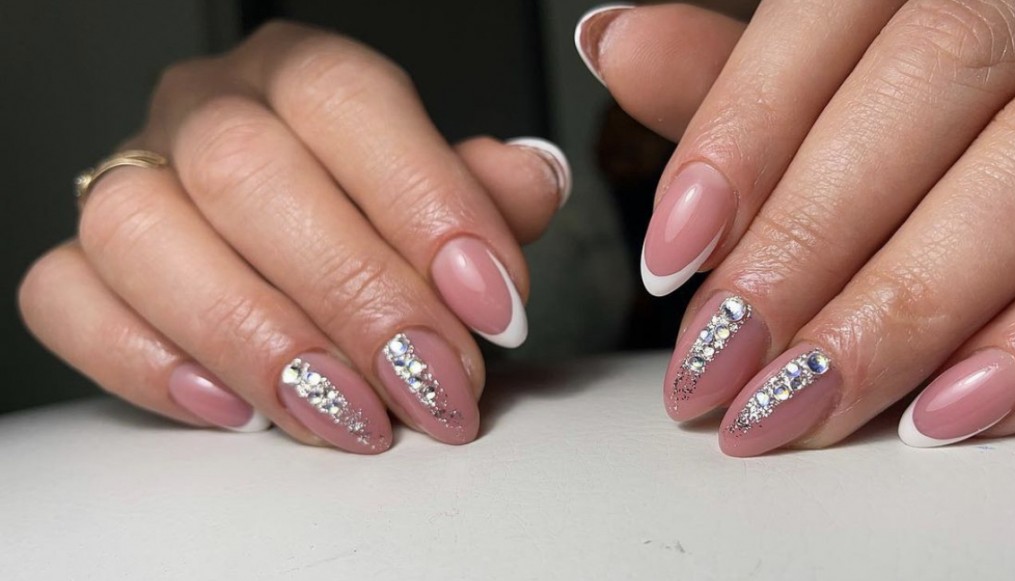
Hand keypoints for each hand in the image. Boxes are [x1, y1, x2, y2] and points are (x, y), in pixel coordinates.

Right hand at [19, 21, 570, 453]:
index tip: (492, 305)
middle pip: (248, 174)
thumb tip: (532, 180)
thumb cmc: (372, 213)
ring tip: (351, 416)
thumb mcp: (447, 195)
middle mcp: (205, 111)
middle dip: (356, 297)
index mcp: (302, 74)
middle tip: (433, 384)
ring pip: (144, 235)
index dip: (426, 204)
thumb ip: (488, 190)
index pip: (349, 102)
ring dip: (258, 342)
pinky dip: (149, 364)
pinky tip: (239, 410)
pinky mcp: (82, 262)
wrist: (293, 240)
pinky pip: (68, 299)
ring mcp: (129, 180)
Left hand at [580, 2, 1014, 453]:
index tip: (674, 253)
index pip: (836, 8)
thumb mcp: (856, 94)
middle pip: (937, 74)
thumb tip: (620, 40)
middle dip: (810, 235)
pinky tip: (950, 409)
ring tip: (805, 398)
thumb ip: (753, 82)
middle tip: (722, 359)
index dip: (741, 129)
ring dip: (907, 298)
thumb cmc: (976, 124)